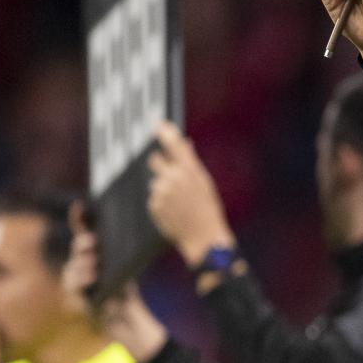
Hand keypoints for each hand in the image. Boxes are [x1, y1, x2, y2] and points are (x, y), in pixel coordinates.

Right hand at [67, 203, 167, 361]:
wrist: (130, 321)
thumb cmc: (130, 292)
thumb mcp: (130, 268)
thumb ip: (128, 253)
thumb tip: (140, 232)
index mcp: (97, 252)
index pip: (85, 231)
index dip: (80, 218)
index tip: (79, 206)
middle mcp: (85, 263)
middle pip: (77, 248)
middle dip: (82, 244)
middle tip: (92, 243)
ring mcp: (80, 279)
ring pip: (71, 266)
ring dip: (81, 264)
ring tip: (95, 265)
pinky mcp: (78, 296)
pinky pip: (72, 286)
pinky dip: (80, 281)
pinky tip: (92, 278)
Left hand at [146, 121, 232, 266]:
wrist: (203, 237)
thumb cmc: (208, 209)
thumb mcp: (204, 183)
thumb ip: (191, 162)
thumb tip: (185, 143)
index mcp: (190, 170)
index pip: (173, 144)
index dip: (165, 132)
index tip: (159, 125)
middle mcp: (173, 178)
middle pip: (154, 160)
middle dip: (160, 164)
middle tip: (171, 174)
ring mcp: (161, 192)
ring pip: (156, 182)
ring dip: (164, 188)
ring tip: (180, 204)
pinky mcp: (154, 205)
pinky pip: (154, 198)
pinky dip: (161, 203)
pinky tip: (174, 212)